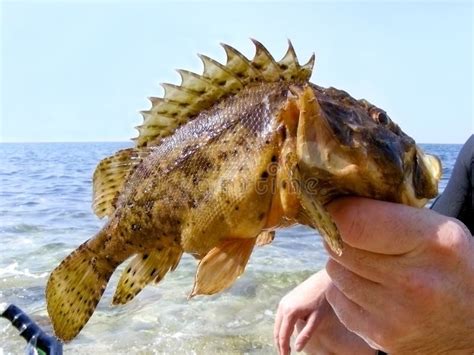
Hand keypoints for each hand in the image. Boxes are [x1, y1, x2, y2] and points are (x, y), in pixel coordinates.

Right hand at [274, 271, 329, 354]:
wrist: (323, 281)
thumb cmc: (322, 300)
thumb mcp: (316, 319)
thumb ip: (306, 334)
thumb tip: (297, 349)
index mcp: (290, 312)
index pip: (283, 335)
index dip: (283, 348)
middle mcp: (283, 306)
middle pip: (277, 330)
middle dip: (279, 343)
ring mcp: (283, 301)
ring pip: (277, 323)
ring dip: (279, 335)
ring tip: (284, 346)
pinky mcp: (286, 299)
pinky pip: (280, 316)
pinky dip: (281, 327)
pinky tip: (286, 332)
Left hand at [325, 197, 473, 353]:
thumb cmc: (450, 268)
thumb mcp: (438, 231)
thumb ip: (390, 214)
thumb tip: (336, 202)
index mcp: (434, 243)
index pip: (353, 222)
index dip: (337, 211)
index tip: (336, 207)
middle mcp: (414, 282)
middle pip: (338, 245)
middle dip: (342, 236)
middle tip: (358, 237)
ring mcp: (395, 314)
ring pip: (334, 271)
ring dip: (343, 263)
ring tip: (370, 265)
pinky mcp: (379, 336)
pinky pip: (336, 298)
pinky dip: (345, 290)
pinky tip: (370, 290)